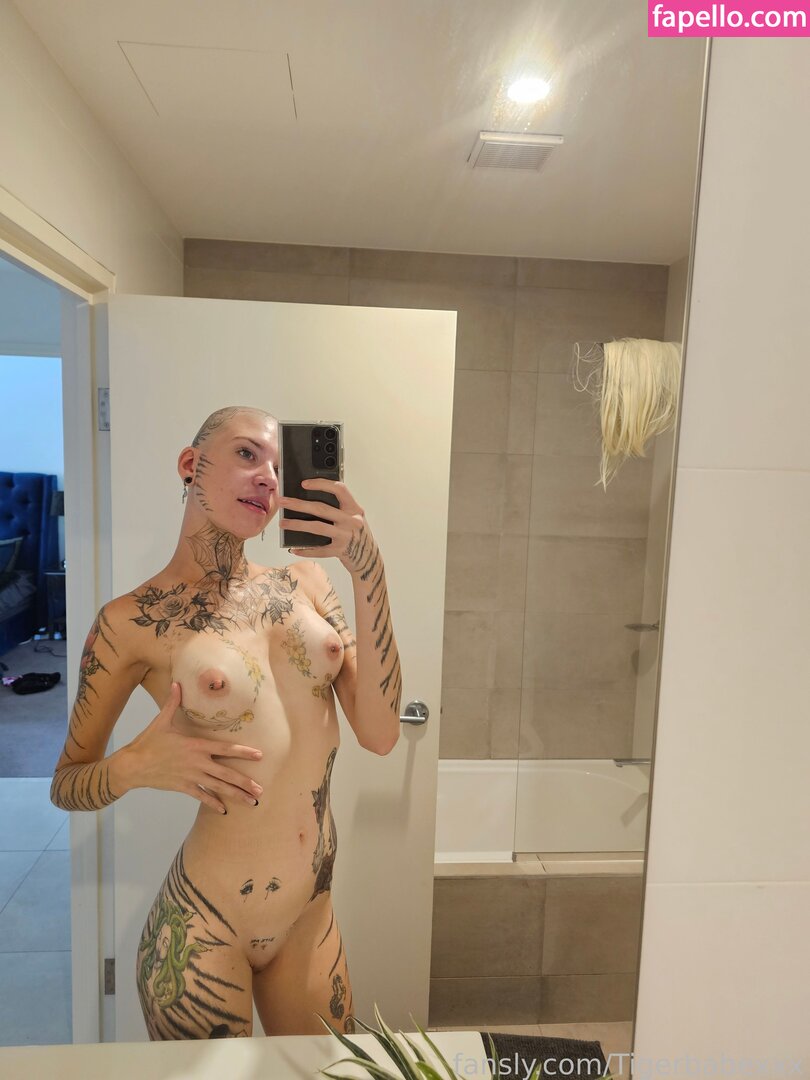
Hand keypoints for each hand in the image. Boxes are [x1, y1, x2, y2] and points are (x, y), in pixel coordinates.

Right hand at [121, 682, 263, 813]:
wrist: (132, 766)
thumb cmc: (148, 742)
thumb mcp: (161, 721)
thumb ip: (172, 703)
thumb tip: (177, 683)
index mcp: (196, 745)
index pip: (225, 748)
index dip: (243, 752)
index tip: (260, 756)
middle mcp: (197, 763)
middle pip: (226, 773)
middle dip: (245, 782)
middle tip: (261, 789)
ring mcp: (191, 777)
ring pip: (218, 788)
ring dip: (235, 795)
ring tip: (251, 802)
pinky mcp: (183, 787)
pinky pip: (201, 797)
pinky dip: (213, 804)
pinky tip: (224, 810)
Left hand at [278, 477, 378, 575]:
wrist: (369, 559)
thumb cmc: (357, 534)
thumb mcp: (353, 517)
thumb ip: (339, 509)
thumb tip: (309, 501)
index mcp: (354, 509)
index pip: (339, 490)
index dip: (321, 484)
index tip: (304, 483)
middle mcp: (351, 521)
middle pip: (321, 509)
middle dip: (299, 504)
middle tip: (282, 502)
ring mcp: (346, 537)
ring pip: (317, 527)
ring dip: (297, 525)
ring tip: (283, 523)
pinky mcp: (340, 551)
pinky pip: (319, 550)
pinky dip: (306, 550)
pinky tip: (294, 548)